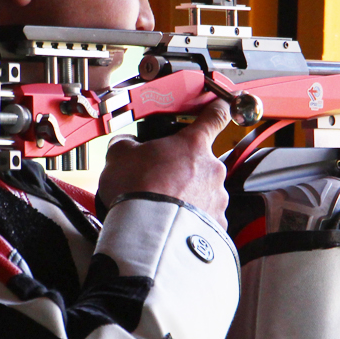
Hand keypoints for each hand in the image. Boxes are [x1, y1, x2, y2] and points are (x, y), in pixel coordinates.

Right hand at [95, 99, 230, 225]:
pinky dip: (191, 220)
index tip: (220, 106)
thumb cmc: (137, 191)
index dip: (217, 109)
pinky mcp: (217, 224)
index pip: (214, 116)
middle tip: (160, 181)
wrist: (148, 233)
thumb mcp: (119, 156)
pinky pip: (205, 218)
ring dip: (188, 196)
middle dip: (184, 170)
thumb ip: (126, 144)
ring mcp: (217, 198)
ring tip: (162, 207)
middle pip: (201, 162)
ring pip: (204, 191)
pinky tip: (172, 223)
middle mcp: (212, 169)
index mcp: (194, 144)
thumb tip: (125, 144)